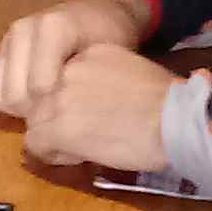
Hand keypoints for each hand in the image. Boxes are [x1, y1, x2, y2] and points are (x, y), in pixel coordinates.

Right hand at [0, 0, 142, 118]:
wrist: (98, 12)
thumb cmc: (108, 37)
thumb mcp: (111, 55)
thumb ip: (89, 79)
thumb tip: (67, 116)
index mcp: (52, 28)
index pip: (40, 88)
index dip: (55, 110)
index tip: (75, 113)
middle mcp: (21, 30)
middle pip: (12, 95)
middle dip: (34, 112)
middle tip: (57, 114)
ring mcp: (5, 39)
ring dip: (16, 108)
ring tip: (42, 107)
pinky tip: (23, 102)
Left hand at [25, 46, 181, 170]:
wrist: (176, 122)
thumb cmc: (168, 104)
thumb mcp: (132, 74)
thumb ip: (105, 81)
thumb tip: (94, 103)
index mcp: (89, 54)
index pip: (58, 77)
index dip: (70, 100)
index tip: (91, 113)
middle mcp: (67, 71)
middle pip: (42, 99)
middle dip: (57, 119)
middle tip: (84, 134)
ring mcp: (59, 99)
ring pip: (35, 122)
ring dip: (54, 138)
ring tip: (81, 147)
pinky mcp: (58, 128)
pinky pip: (36, 144)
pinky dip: (53, 154)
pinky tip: (78, 156)